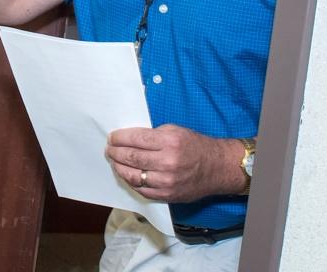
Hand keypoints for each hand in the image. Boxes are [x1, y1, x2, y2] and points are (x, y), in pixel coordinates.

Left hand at [105, 124, 244, 202]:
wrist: (217, 167)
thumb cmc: (195, 146)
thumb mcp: (175, 131)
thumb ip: (152, 135)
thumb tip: (127, 139)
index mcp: (169, 142)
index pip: (135, 139)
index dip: (119, 138)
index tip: (112, 137)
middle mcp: (168, 162)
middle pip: (131, 157)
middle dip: (115, 152)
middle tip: (109, 149)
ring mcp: (167, 181)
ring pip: (133, 176)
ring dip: (119, 168)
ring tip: (114, 162)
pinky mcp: (168, 195)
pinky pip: (142, 190)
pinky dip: (131, 182)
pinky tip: (126, 175)